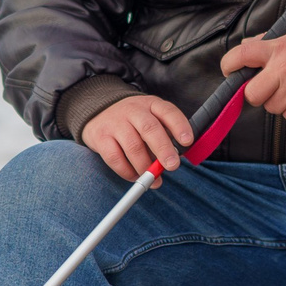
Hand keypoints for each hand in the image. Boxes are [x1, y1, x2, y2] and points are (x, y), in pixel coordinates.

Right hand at [80, 92, 195, 183]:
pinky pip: (115, 158)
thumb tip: (176, 158)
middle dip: (163, 149)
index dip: (179, 126)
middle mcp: (133, 111)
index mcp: (151, 104)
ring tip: (154, 180)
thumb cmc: (133, 120)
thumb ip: (165, 135)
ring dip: (145, 167)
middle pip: (150, 128)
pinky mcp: (100, 137)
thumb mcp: (151, 117)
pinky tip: (135, 177)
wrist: (98, 111)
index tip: (187, 142)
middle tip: (172, 166)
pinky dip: (127, 171)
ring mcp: (115, 123)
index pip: (168, 112)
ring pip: (133, 146)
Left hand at [220, 25, 285, 122]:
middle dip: (255, 93)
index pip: (243, 55)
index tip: (229, 70)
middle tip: (267, 87)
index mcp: (278, 48)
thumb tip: (245, 47)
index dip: (229, 64)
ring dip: (277, 101)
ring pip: (271, 107)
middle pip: (252, 94)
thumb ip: (268, 41)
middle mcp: (283, 70)